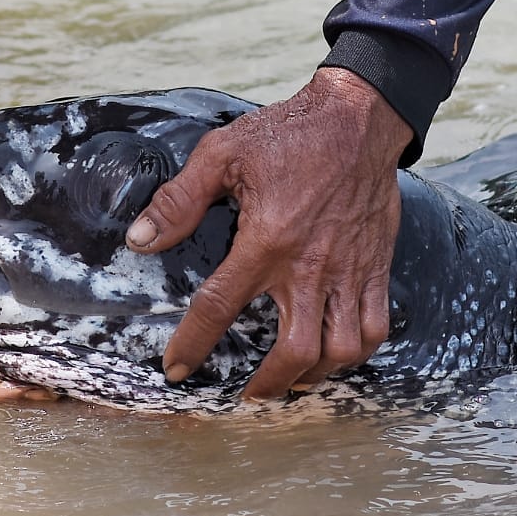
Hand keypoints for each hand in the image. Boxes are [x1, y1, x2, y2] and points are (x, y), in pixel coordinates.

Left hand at [126, 68, 413, 398]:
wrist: (359, 120)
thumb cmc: (290, 134)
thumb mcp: (223, 154)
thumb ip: (179, 201)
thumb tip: (141, 240)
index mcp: (267, 241)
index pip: (220, 308)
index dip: (192, 344)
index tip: (176, 368)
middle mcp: (310, 266)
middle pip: (296, 352)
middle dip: (269, 384)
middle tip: (250, 395)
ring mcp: (349, 271)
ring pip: (341, 349)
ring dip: (315, 375)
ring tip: (293, 380)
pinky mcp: (375, 267)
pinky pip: (375, 326)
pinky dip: (357, 351)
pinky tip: (337, 352)